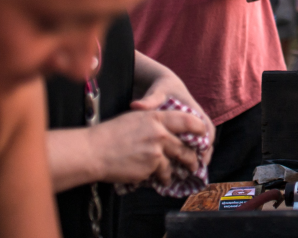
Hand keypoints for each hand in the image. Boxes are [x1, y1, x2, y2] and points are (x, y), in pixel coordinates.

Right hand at [86, 109, 206, 184]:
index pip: (187, 120)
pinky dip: (161, 177)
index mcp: (157, 117)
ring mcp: (157, 151)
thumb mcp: (136, 118)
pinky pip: (161, 173)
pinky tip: (160, 180)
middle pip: (184, 146)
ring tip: (178, 175)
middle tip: (195, 162)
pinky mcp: (151, 166)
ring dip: (177, 171)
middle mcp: (160, 133)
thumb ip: (155, 122)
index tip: (203, 134)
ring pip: (175, 162)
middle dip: (191, 157)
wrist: (94, 151)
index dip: (198, 128)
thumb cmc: (111, 134)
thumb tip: (169, 130)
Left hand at [132, 74, 215, 166]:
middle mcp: (195, 120)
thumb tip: (137, 105)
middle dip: (204, 154)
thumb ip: (150, 99)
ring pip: (199, 144)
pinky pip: (190, 144)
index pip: (206, 128)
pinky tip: (178, 166)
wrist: (163, 84)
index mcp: (193, 111)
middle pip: (206, 140)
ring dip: (196, 157)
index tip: (201, 154)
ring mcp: (190, 127)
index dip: (206, 142)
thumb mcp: (159, 91)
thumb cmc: (163, 88)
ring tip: (190, 172)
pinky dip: (188, 154)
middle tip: (197, 168)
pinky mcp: (184, 131)